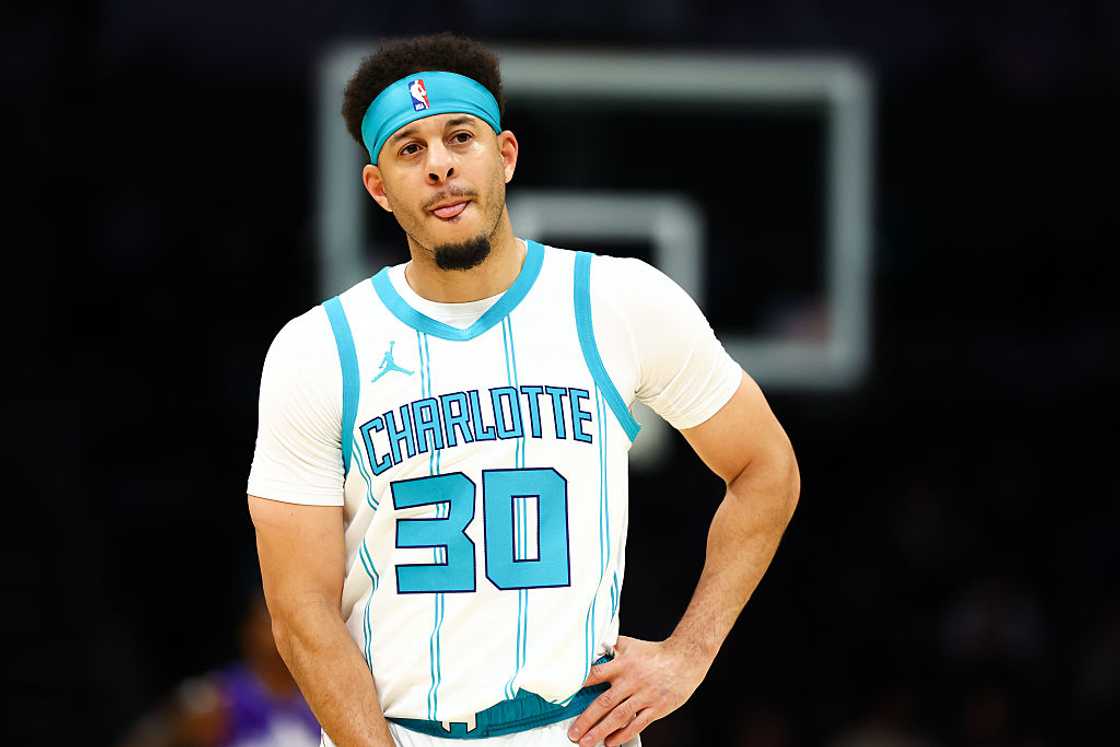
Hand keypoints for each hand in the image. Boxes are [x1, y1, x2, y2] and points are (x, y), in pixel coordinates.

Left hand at [566, 636, 708, 746]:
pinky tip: (611, 742)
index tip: (565, 698)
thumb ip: (611, 648)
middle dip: (587, 720)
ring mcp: (644, 696)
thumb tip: (592, 648)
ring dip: (601, 731)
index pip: (596, 675)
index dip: (580, 686)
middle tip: (574, 733)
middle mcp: (630, 681)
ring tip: (587, 742)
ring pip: (619, 717)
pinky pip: (637, 724)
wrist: (685, 659)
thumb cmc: (655, 653)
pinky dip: (623, 735)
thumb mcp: (630, 645)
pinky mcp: (656, 708)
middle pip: (604, 703)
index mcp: (622, 665)